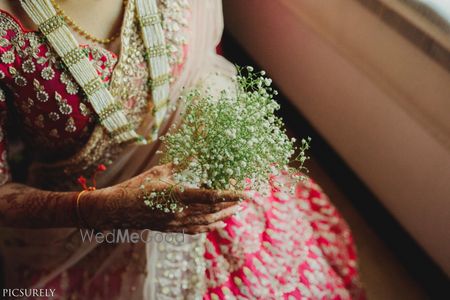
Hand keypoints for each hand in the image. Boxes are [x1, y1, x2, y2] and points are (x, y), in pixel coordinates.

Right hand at [79, 164, 242, 232]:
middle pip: (212, 211)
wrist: (116, 210)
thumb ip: (182, 165)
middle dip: (231, 204)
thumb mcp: (160, 172)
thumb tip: (199, 154)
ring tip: (236, 210)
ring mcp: (175, 223)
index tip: (245, 193)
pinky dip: (209, 226)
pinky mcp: (171, 228)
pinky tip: (217, 224)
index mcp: (177, 195)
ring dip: (224, 216)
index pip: (211, 196)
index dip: (230, 194)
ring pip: (206, 222)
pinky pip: (194, 229)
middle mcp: (179, 212)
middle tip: (244, 199)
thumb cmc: (136, 187)